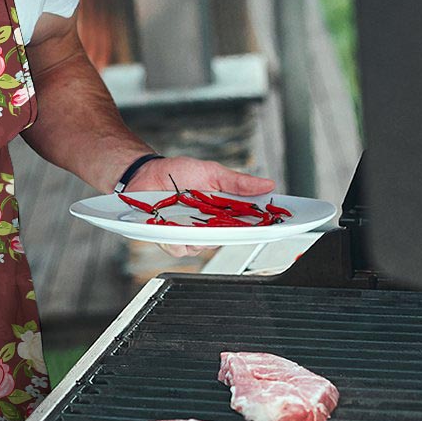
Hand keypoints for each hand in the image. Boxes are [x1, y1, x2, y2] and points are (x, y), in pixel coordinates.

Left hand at [127, 156, 275, 258]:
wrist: (146, 174)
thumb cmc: (178, 172)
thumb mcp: (212, 172)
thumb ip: (238, 182)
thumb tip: (267, 184)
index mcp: (223, 211)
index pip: (248, 224)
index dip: (262, 227)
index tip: (275, 225)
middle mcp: (209, 226)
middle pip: (227, 239)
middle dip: (228, 232)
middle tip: (221, 218)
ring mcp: (190, 234)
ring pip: (202, 247)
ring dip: (197, 234)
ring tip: (187, 215)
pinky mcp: (170, 239)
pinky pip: (179, 248)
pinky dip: (176, 238)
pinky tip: (170, 224)